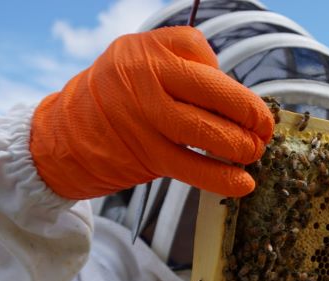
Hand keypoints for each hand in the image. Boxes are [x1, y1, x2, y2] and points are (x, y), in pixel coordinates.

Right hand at [30, 27, 274, 199]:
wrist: (64, 137)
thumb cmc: (116, 98)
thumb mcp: (136, 62)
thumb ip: (180, 67)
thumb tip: (233, 96)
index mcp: (144, 50)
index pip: (197, 49)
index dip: (222, 74)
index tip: (237, 99)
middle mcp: (142, 79)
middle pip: (211, 90)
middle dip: (248, 112)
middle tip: (264, 129)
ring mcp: (143, 118)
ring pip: (204, 130)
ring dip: (239, 145)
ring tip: (253, 152)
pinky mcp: (146, 155)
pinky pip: (192, 167)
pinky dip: (222, 177)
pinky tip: (243, 183)